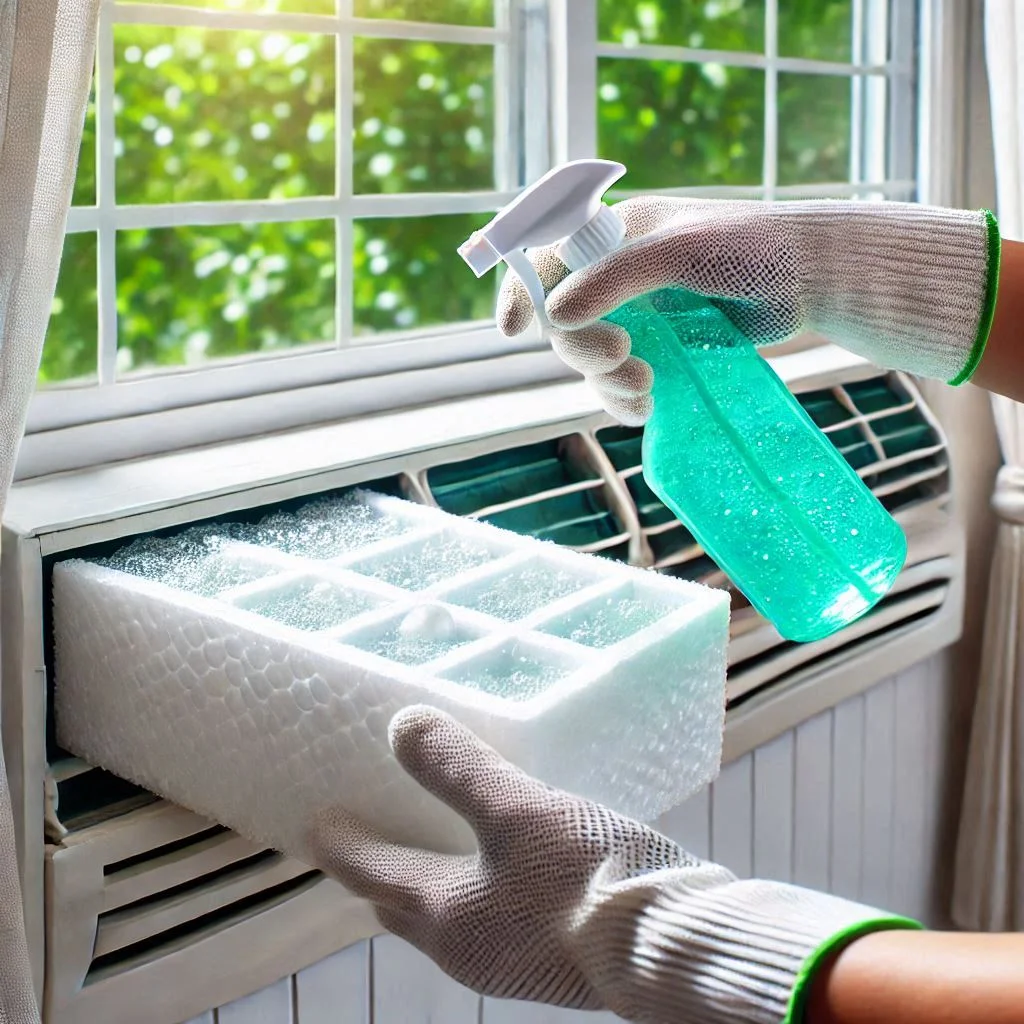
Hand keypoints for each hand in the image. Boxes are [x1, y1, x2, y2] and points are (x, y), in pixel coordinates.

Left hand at [308, 704, 704, 1009]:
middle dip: (377, 870)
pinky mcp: (549, 958)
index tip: (316, 822)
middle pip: (400, 906)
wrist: (668, 947)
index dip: (340, 845)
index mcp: (446, 915)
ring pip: (445, 918)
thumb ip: (458, 769)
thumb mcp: (518, 810)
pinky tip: (504, 863)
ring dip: (425, 882)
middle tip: (367, 831)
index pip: (370, 874)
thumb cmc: (587, 880)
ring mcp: (509, 960)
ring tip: (431, 840)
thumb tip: (400, 727)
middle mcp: (466, 948)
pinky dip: (472, 890)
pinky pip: (487, 920)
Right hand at [498, 197, 994, 424]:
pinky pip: (621, 381)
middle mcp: (619, 274)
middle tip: (622, 361)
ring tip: (644, 389)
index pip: (546, 259)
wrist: (811, 279)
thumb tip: (555, 316)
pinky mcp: (662, 349)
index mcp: (614, 233)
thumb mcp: (679, 252)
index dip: (520, 292)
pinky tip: (645, 408)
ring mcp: (639, 314)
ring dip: (606, 380)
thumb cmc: (751, 248)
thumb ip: (615, 277)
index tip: (509, 330)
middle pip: (566, 321)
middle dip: (583, 349)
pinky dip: (624, 400)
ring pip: (591, 358)